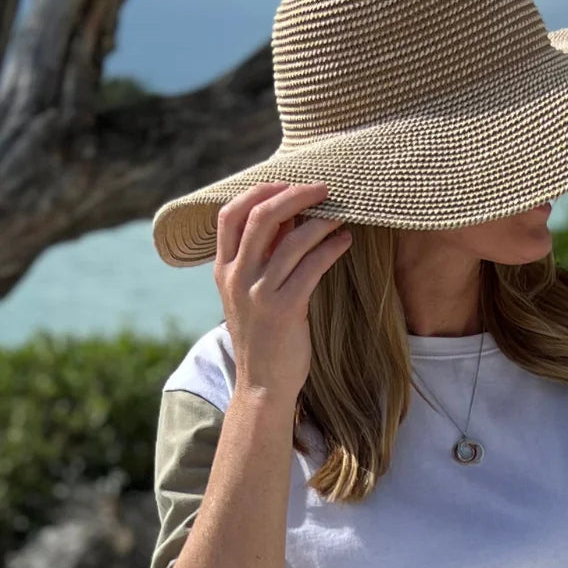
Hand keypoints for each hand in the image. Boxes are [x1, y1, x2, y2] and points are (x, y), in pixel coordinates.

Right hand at [214, 180, 350, 402]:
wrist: (263, 385)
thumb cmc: (263, 337)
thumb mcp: (250, 294)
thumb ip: (261, 258)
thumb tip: (287, 215)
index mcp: (223, 270)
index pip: (229, 214)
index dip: (259, 191)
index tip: (286, 183)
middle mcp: (237, 278)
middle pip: (261, 216)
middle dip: (295, 195)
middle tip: (323, 188)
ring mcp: (259, 294)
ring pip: (292, 240)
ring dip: (321, 221)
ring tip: (341, 215)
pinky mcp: (285, 310)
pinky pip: (312, 266)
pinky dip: (331, 248)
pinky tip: (344, 242)